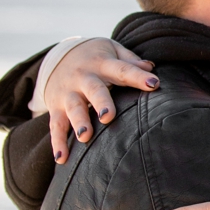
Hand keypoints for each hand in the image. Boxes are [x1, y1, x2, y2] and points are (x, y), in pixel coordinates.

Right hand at [44, 39, 159, 163]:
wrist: (59, 56)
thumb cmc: (96, 57)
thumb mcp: (113, 50)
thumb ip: (130, 61)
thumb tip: (151, 67)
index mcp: (102, 64)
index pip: (123, 69)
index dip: (138, 76)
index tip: (154, 84)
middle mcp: (84, 78)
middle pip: (94, 90)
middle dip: (101, 102)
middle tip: (108, 116)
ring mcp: (68, 93)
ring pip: (73, 108)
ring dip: (78, 122)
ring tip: (85, 136)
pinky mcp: (56, 107)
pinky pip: (55, 126)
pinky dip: (57, 142)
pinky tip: (62, 158)